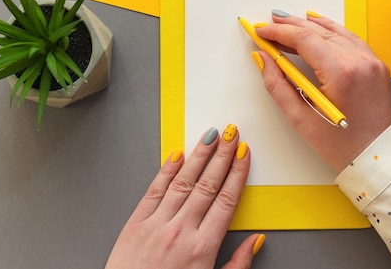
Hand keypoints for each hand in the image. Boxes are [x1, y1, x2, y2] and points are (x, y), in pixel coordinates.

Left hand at [105, 125, 263, 268]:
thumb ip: (238, 264)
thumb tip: (256, 241)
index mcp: (203, 247)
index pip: (226, 199)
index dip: (237, 173)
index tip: (244, 154)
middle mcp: (181, 231)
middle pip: (208, 184)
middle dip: (222, 156)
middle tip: (232, 134)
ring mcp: (157, 225)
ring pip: (183, 181)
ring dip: (199, 156)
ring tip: (210, 136)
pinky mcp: (135, 225)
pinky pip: (154, 191)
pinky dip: (166, 171)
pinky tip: (176, 155)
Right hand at [253, 11, 390, 171]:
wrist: (377, 157)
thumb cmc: (341, 145)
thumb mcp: (300, 118)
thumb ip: (277, 84)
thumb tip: (263, 59)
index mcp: (340, 73)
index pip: (303, 39)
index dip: (278, 32)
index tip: (260, 31)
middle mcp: (359, 61)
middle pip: (318, 31)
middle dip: (290, 26)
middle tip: (269, 24)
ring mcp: (371, 61)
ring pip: (335, 31)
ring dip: (309, 25)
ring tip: (288, 21)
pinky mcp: (377, 65)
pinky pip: (351, 39)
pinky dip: (332, 30)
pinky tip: (319, 25)